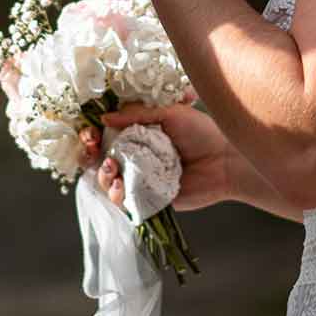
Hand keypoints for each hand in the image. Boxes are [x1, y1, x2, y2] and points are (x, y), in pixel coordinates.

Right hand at [81, 100, 233, 212]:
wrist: (226, 161)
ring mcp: (141, 180)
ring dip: (102, 175)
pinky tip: (120, 188)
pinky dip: (116, 196)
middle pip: (100, 159)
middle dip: (89, 155)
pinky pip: (124, 202)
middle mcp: (136, 157)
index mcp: (139, 134)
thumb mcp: (169, 114)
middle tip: (93, 150)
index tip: (89, 133)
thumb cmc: (203, 132)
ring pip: (108, 181)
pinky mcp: (149, 200)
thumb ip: (136, 115)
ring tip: (112, 170)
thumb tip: (104, 117)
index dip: (92, 135)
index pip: (106, 135)